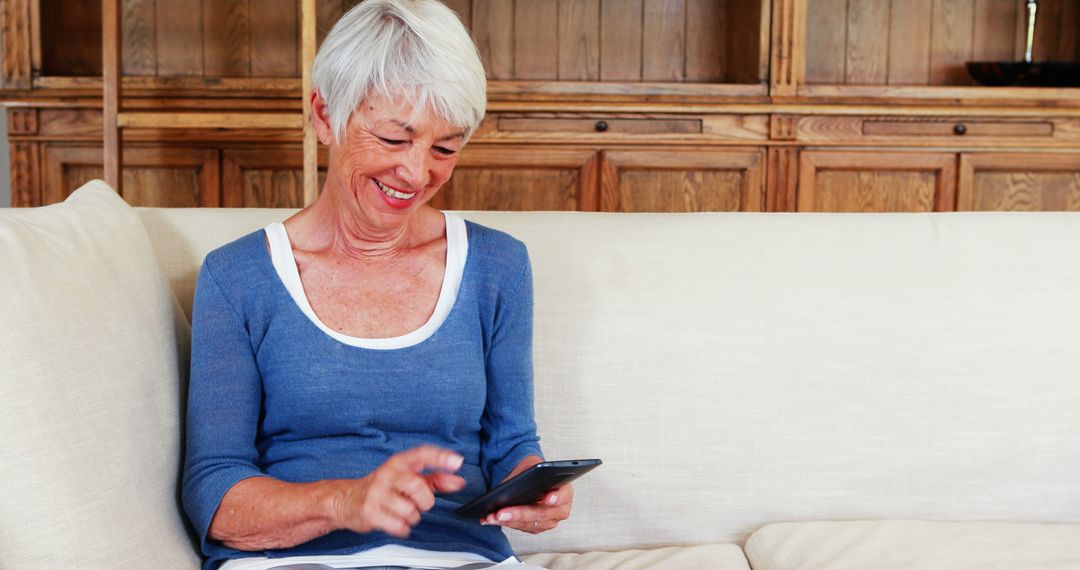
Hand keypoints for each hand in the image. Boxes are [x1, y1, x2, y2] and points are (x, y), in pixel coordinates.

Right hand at [333, 445, 465, 537]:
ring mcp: (377, 493)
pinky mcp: (370, 512)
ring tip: (404, 512)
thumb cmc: (382, 487)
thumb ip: (435, 478)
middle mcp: (387, 475)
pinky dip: (403, 527)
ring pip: (409, 509)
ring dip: (413, 516)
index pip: (422, 454)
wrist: (346, 499)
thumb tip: (458, 480)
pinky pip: (398, 525)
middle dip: (425, 500)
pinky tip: (396, 521)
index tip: (457, 462)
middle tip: (419, 503)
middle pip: (417, 485)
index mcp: (399, 463)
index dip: (440, 457)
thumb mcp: (408, 478)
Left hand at [480, 457, 573, 533]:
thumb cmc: (534, 471)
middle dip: (518, 514)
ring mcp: (548, 521)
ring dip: (507, 521)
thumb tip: (516, 484)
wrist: (531, 478)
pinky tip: (490, 519)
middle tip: (501, 513)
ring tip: (491, 516)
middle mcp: (560, 510)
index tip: (548, 498)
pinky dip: (504, 523)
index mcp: (565, 491)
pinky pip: (519, 527)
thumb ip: (530, 473)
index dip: (556, 498)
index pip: (563, 495)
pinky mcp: (535, 527)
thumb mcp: (532, 466)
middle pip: (540, 514)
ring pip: (527, 524)